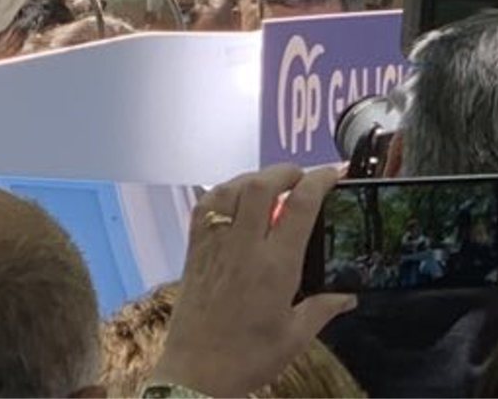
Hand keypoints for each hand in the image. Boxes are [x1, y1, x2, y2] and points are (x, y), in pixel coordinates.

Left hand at [152, 165, 355, 396]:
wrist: (196, 371)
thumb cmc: (250, 357)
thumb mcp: (296, 337)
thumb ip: (322, 309)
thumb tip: (349, 295)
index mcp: (275, 266)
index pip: (299, 208)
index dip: (318, 182)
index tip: (333, 173)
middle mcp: (242, 246)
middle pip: (261, 186)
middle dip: (285, 172)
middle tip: (302, 176)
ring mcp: (214, 244)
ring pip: (230, 190)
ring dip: (253, 178)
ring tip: (272, 184)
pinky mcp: (193, 249)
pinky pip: (205, 206)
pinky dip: (222, 191)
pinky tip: (234, 198)